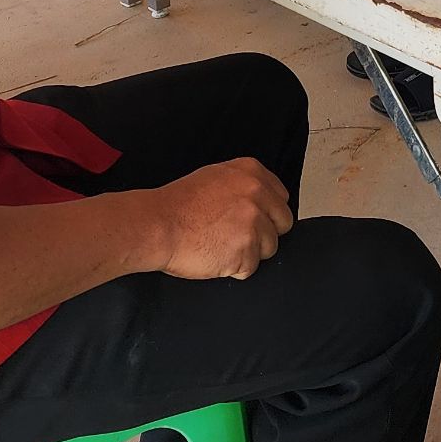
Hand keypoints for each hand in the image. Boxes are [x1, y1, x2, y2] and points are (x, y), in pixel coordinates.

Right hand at [148, 159, 294, 278]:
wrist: (157, 225)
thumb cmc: (178, 205)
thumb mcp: (215, 177)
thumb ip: (244, 185)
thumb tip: (263, 200)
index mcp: (252, 173)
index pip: (281, 198)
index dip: (267, 213)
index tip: (252, 220)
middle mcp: (257, 194)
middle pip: (283, 223)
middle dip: (264, 234)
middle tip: (235, 236)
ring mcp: (253, 222)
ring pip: (270, 248)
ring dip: (249, 253)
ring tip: (221, 246)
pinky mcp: (246, 250)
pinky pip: (250, 268)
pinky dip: (234, 268)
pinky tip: (215, 257)